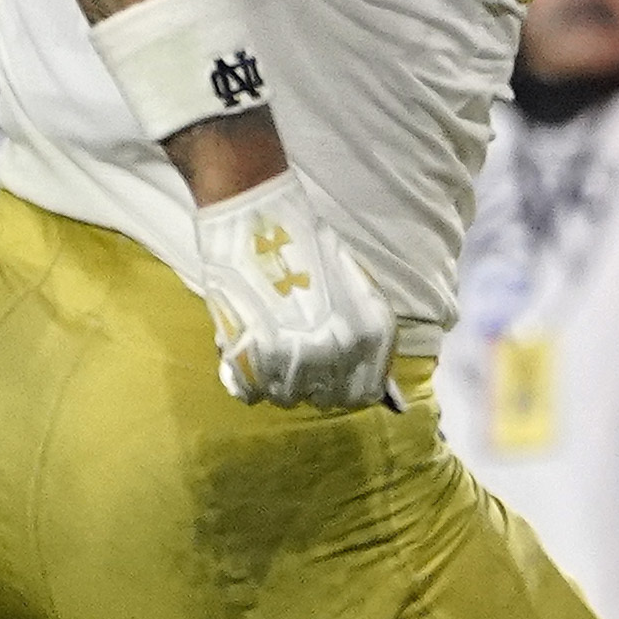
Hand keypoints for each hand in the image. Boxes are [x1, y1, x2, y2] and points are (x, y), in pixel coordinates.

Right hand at [188, 167, 396, 411]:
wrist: (256, 219)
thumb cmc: (306, 243)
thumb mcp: (353, 285)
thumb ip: (359, 328)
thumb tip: (362, 367)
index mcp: (370, 334)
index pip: (363, 393)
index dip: (346, 385)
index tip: (332, 376)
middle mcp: (337, 352)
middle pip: (325, 399)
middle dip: (313, 384)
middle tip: (296, 359)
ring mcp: (293, 358)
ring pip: (287, 397)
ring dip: (279, 381)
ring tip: (270, 352)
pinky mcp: (251, 356)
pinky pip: (252, 392)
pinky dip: (249, 381)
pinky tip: (249, 357)